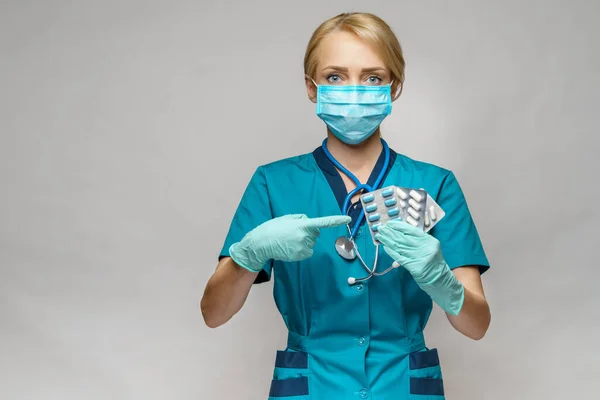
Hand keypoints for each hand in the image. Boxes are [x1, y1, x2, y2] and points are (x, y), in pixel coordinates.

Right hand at [230, 214, 350, 271]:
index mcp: (302, 224)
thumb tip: (309, 222)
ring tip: (289, 240)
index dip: (336, 220)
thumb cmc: (273, 228)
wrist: (261, 243)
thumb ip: (300, 218)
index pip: (322, 222)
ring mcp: (303, 247)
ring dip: (304, 241)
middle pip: (315, 234)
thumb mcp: (286, 218)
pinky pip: (307, 251)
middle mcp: (305, 236)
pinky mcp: (301, 255)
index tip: (347, 219)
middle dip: (308, 232)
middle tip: (293, 232)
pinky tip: (290, 247)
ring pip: (311, 243)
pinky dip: (301, 250)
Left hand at [375, 220, 464, 314]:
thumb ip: (417, 241)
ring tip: (380, 236)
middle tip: (381, 228)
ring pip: (400, 247)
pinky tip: (385, 247)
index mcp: (430, 241)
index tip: (390, 223)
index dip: (400, 226)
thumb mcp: (429, 248)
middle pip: (404, 238)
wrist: (440, 280)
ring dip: (388, 241)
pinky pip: (400, 258)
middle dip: (391, 233)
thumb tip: (399, 232)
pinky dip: (392, 252)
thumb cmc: (433, 262)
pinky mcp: (415, 267)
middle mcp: (426, 248)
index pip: (412, 231)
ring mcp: (420, 258)